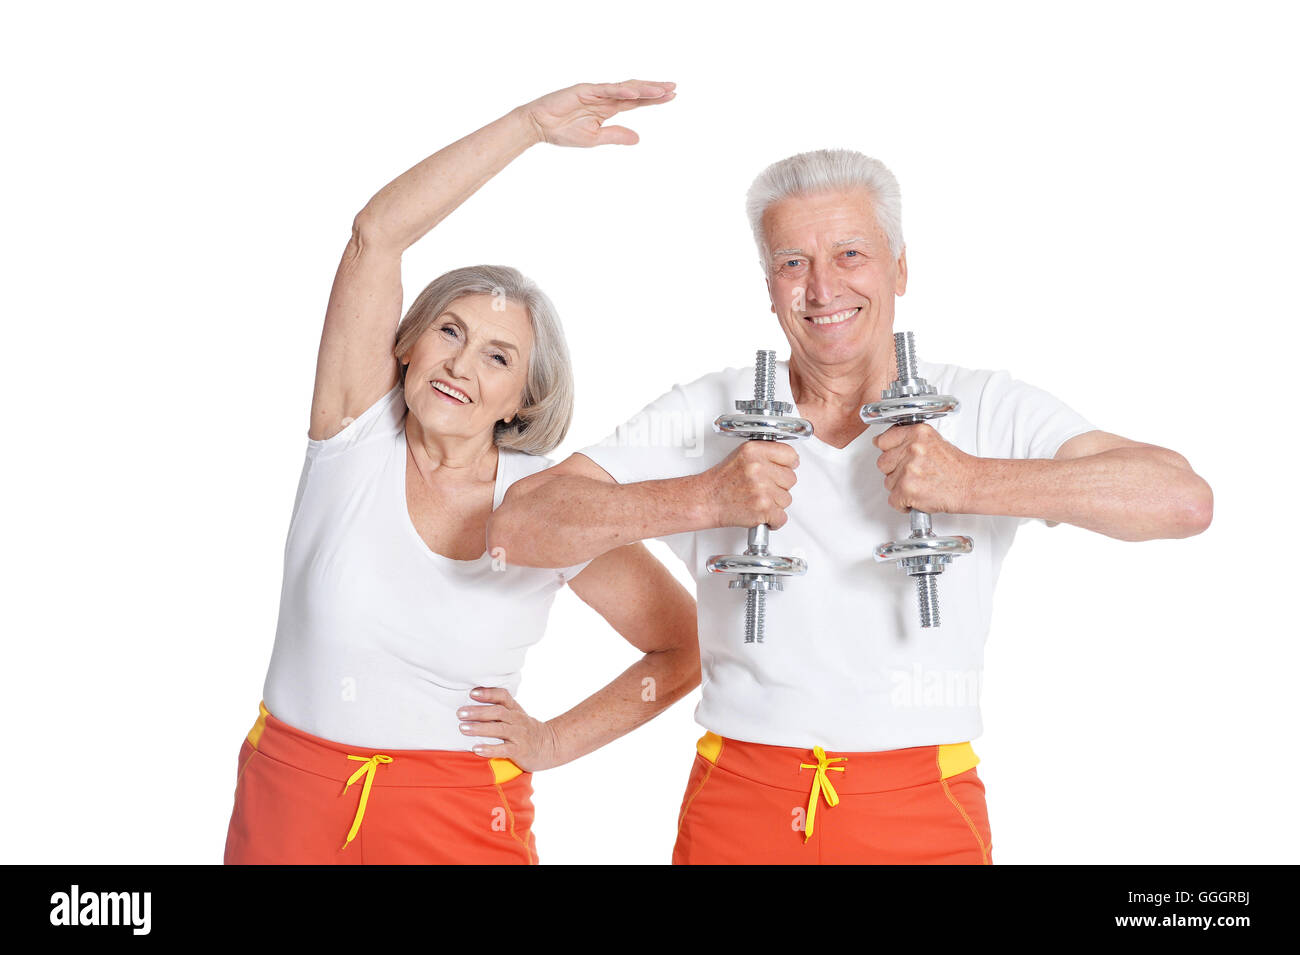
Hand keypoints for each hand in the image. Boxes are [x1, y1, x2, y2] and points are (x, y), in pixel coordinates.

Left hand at [458, 687, 559, 771]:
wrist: (549, 745)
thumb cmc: (525, 729)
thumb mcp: (516, 715)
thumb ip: (499, 708)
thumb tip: (472, 699)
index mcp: (514, 709)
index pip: (503, 696)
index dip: (488, 693)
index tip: (472, 693)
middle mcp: (517, 720)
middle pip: (498, 712)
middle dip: (478, 712)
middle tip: (460, 713)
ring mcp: (519, 735)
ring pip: (499, 729)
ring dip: (480, 728)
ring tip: (463, 728)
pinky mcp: (520, 751)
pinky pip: (504, 749)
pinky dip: (489, 749)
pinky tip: (476, 749)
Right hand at [517, 79, 675, 146]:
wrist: (539, 126)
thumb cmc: (563, 132)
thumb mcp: (595, 139)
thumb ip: (616, 136)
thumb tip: (638, 138)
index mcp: (608, 109)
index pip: (636, 102)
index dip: (653, 99)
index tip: (671, 96)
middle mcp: (605, 98)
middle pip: (635, 91)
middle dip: (654, 89)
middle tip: (674, 87)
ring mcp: (595, 92)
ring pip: (624, 88)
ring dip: (643, 89)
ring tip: (661, 90)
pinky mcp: (584, 90)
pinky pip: (606, 90)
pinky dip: (621, 90)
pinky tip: (636, 92)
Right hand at [700, 439, 798, 529]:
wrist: (706, 500)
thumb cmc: (721, 481)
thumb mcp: (741, 455)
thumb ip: (765, 454)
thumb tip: (791, 460)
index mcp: (754, 451)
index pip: (790, 454)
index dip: (788, 464)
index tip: (784, 469)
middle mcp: (758, 468)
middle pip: (791, 478)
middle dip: (779, 485)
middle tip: (763, 487)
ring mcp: (762, 489)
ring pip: (787, 499)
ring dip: (775, 503)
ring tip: (758, 499)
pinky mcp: (763, 509)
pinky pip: (782, 517)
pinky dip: (773, 520)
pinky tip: (762, 514)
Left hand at [873, 422, 977, 513]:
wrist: (971, 485)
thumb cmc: (957, 468)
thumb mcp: (933, 442)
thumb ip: (910, 441)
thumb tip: (886, 443)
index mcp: (917, 433)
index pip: (883, 440)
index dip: (887, 451)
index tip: (890, 455)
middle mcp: (912, 449)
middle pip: (882, 463)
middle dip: (894, 471)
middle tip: (913, 474)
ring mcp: (908, 469)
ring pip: (888, 483)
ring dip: (900, 488)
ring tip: (920, 485)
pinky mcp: (907, 489)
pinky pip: (893, 500)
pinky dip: (903, 504)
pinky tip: (917, 498)